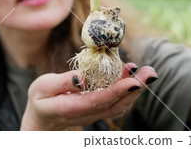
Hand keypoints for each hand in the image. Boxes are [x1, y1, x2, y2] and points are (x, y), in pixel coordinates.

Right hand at [20, 63, 156, 129]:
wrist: (41, 119)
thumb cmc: (40, 100)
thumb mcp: (43, 87)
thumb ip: (63, 82)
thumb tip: (82, 76)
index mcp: (72, 108)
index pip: (99, 101)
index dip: (117, 91)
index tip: (134, 81)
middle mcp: (88, 114)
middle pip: (116, 104)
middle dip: (136, 89)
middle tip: (150, 73)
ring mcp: (95, 114)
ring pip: (120, 104)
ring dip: (136, 89)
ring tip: (147, 72)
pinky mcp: (99, 109)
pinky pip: (116, 101)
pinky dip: (127, 89)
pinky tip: (131, 74)